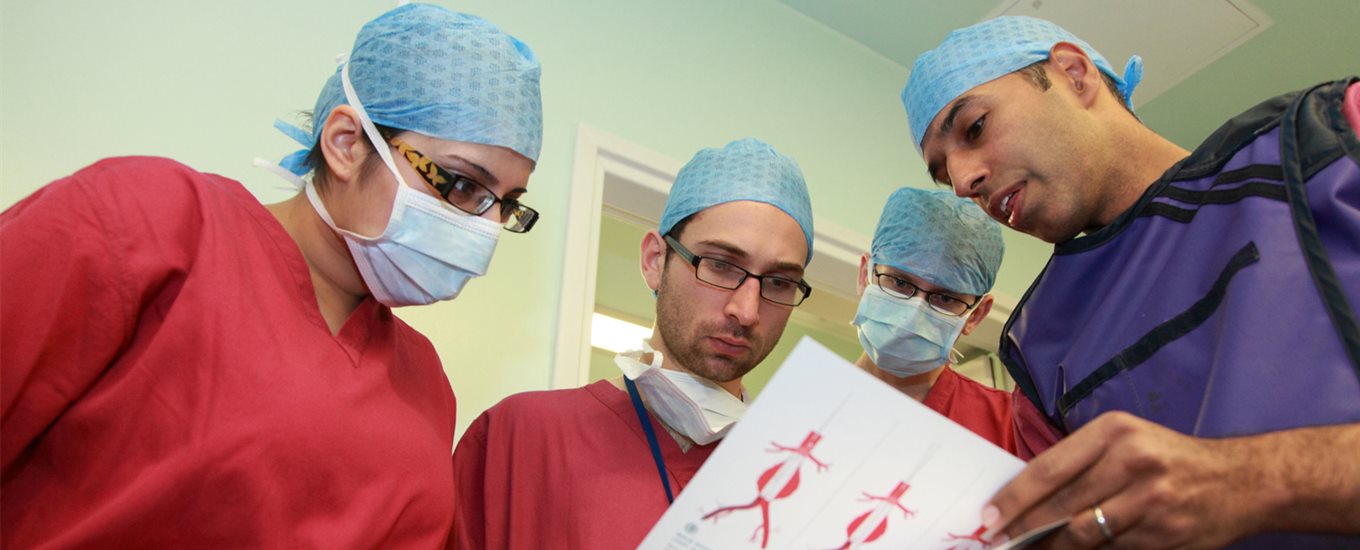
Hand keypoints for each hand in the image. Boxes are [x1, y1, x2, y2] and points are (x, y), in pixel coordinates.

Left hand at [983, 412, 1267, 548]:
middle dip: (1024, 530)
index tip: (988, 518)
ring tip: (1031, 549)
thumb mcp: (1125, 441)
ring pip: (1083, 535)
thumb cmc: (1168, 459)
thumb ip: (1078, 462)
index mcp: (1114, 432)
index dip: (1013, 499)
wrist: (1243, 480)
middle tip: (999, 543)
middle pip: (1061, 507)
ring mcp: (1151, 502)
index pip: (1048, 469)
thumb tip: (1022, 495)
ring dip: (1052, 548)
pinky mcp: (1165, 535)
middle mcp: (1132, 462)